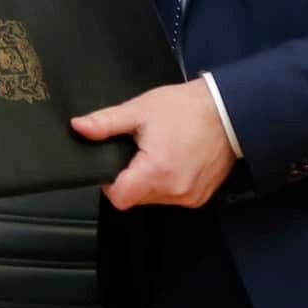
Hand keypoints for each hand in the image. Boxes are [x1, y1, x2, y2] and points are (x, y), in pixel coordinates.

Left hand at [72, 80, 234, 209]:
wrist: (228, 111)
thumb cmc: (187, 109)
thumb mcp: (140, 110)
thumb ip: (106, 122)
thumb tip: (78, 127)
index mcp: (156, 171)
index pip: (119, 198)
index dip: (110, 183)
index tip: (115, 164)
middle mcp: (174, 190)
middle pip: (135, 198)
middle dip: (131, 177)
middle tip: (139, 150)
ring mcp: (190, 196)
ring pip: (154, 198)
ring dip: (150, 181)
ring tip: (159, 152)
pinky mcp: (200, 196)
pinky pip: (173, 196)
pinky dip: (168, 182)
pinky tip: (174, 160)